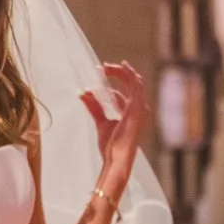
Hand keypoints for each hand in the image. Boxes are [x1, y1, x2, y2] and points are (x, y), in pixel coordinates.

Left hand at [81, 62, 149, 195]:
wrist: (116, 157)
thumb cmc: (111, 146)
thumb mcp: (101, 123)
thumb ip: (94, 107)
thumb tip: (84, 93)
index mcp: (130, 114)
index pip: (122, 94)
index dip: (112, 84)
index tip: (99, 75)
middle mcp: (138, 109)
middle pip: (130, 85)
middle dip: (117, 74)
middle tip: (102, 68)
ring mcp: (140, 108)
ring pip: (135, 82)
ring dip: (121, 72)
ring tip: (106, 66)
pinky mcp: (138, 107)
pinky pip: (136, 85)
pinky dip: (129, 74)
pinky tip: (122, 66)